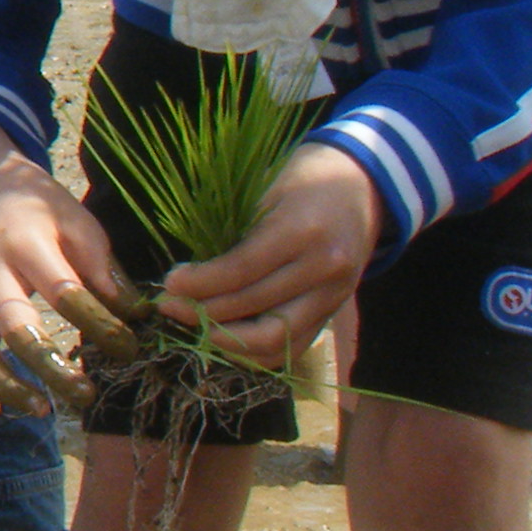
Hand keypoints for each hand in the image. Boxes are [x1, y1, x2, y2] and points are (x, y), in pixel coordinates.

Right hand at [0, 122, 138, 417]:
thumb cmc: (39, 208)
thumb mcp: (76, 220)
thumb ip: (101, 266)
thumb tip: (135, 313)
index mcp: (26, 242)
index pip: (64, 292)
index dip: (99, 324)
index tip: (129, 348)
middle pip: (16, 328)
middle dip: (52, 367)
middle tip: (87, 395)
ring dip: (6, 386)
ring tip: (41, 410)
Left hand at [158, 145, 381, 368]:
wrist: (363, 186)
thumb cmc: (305, 179)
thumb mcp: (267, 191)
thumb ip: (235, 234)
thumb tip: (188, 274)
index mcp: (302, 231)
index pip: (242, 271)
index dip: (200, 283)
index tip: (169, 284)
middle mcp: (323, 269)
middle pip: (253, 306)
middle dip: (203, 312)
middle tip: (169, 306)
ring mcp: (333, 296)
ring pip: (274, 339)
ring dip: (226, 340)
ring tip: (193, 326)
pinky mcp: (333, 312)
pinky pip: (291, 347)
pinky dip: (254, 351)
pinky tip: (223, 339)